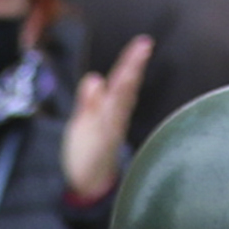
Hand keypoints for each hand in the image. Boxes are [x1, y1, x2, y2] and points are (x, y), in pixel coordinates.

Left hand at [63, 33, 154, 199]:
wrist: (86, 186)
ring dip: (128, 80)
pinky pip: (110, 120)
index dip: (131, 61)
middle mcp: (113, 117)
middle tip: (145, 45)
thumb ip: (88, 100)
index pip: (121, 81)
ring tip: (135, 61)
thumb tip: (94, 78)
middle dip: (134, 66)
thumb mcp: (83, 121)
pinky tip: (113, 90)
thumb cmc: (86, 154)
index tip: (143, 42)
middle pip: (126, 87)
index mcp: (109, 110)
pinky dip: (113, 106)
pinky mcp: (103, 142)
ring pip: (121, 101)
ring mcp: (110, 129)